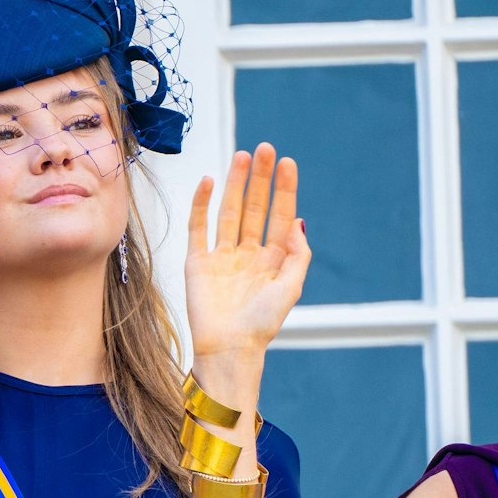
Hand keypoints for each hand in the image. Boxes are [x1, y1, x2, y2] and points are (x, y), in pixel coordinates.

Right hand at [185, 143, 309, 361]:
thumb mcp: (291, 287)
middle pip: (255, 206)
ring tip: (242, 156)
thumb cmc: (261, 325)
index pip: (279, 215)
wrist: (229, 348)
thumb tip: (299, 221)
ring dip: (235, 184)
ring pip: (229, 211)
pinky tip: (209, 182)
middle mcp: (247, 253)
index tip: (287, 163)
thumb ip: (298, 254)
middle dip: (260, 178)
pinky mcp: (198, 261)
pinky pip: (199, 227)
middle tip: (264, 149)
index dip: (284, 189)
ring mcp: (222, 255)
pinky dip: (201, 204)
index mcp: (272, 259)